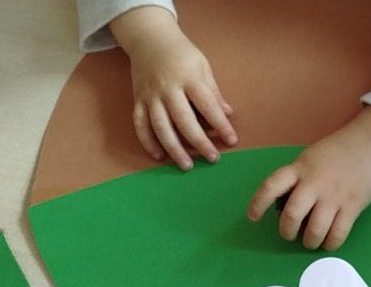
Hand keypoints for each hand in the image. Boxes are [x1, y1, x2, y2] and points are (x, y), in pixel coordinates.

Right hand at [110, 6, 236, 169]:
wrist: (149, 37)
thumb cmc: (181, 53)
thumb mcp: (203, 66)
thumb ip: (213, 92)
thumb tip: (228, 114)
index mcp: (188, 77)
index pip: (207, 105)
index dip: (221, 125)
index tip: (232, 140)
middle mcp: (167, 87)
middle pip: (184, 120)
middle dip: (199, 142)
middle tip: (213, 158)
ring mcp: (150, 95)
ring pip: (160, 126)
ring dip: (174, 148)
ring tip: (187, 165)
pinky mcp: (138, 99)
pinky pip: (140, 124)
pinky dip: (147, 141)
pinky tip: (159, 155)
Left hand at [246, 107, 370, 250]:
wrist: (368, 146)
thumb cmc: (334, 154)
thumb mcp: (308, 160)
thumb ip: (296, 180)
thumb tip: (286, 208)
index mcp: (299, 169)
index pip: (271, 186)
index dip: (258, 203)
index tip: (252, 217)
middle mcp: (314, 183)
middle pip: (293, 215)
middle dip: (287, 231)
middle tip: (289, 235)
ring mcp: (334, 196)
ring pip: (315, 229)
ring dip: (309, 241)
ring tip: (310, 241)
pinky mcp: (352, 207)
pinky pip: (338, 233)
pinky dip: (330, 243)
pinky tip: (328, 242)